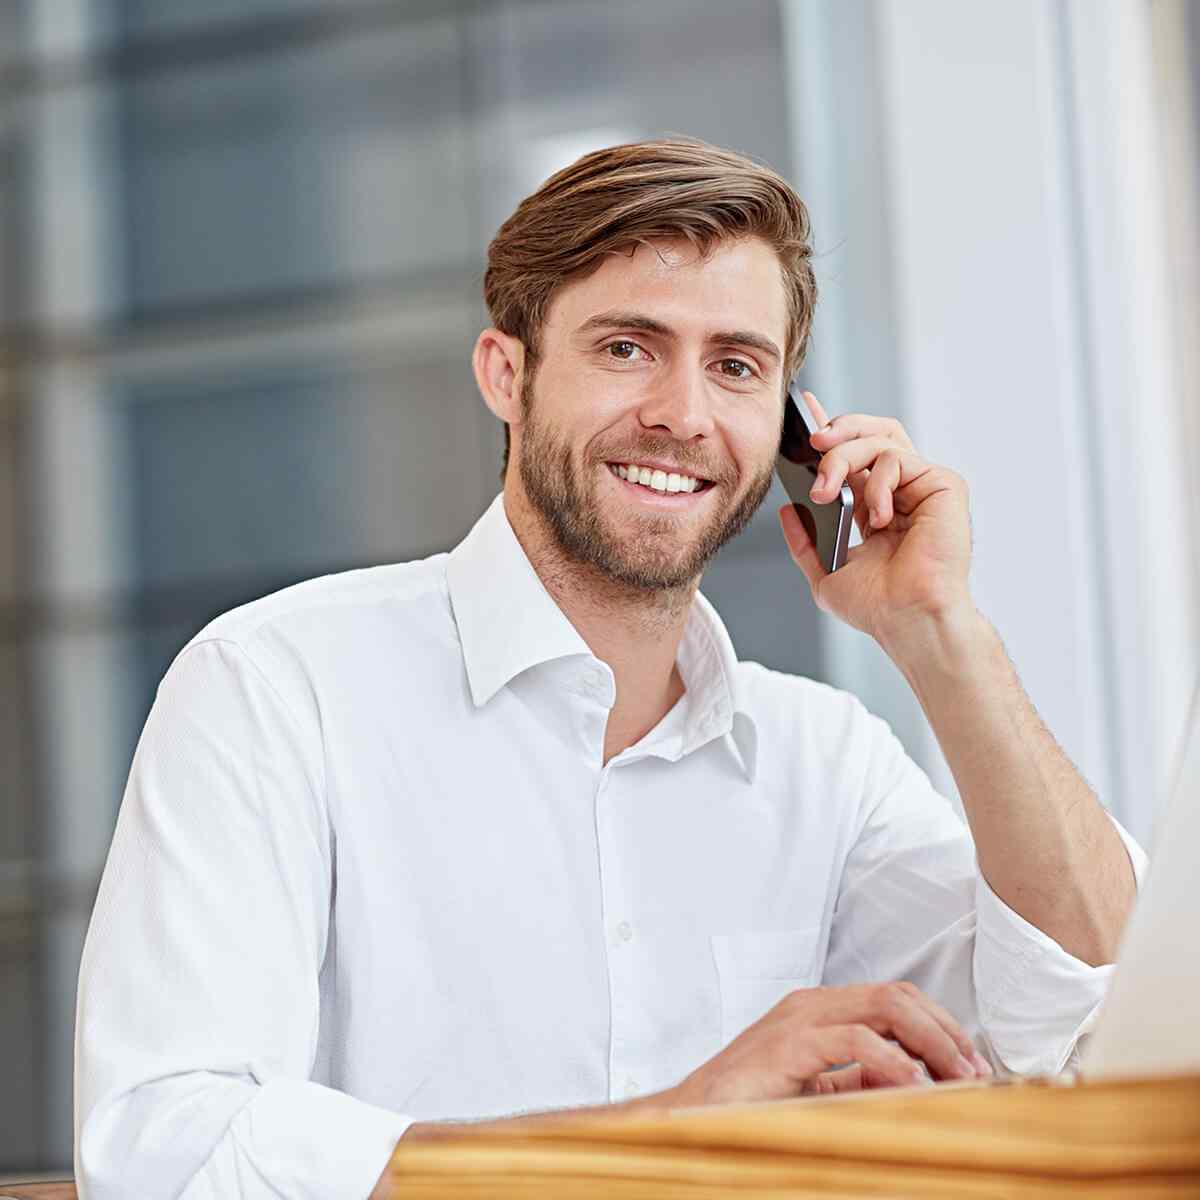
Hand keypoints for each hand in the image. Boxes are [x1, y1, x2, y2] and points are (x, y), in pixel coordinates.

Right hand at [670, 981, 991, 1106]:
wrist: (695, 1114)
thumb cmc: (754, 1103)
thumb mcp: (822, 1089)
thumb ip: (862, 1077)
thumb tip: (920, 1080)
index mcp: (822, 1010)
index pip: (896, 998)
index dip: (941, 1027)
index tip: (972, 1065)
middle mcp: (814, 1004)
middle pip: (899, 995)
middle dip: (946, 1031)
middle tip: (976, 1071)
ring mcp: (800, 1018)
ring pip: (885, 1007)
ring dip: (931, 1041)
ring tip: (957, 1077)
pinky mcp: (789, 1044)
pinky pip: (854, 1041)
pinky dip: (893, 1061)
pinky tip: (915, 1084)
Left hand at [778, 392, 973, 645]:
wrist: (907, 620)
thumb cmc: (878, 607)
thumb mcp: (825, 572)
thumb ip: (804, 541)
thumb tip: (787, 510)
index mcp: (875, 505)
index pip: (854, 454)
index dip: (831, 428)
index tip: (805, 411)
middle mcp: (901, 491)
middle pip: (872, 432)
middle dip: (837, 430)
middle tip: (812, 443)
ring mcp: (923, 486)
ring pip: (880, 440)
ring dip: (842, 459)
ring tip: (826, 493)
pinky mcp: (943, 485)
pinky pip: (899, 459)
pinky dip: (877, 485)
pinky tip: (877, 517)